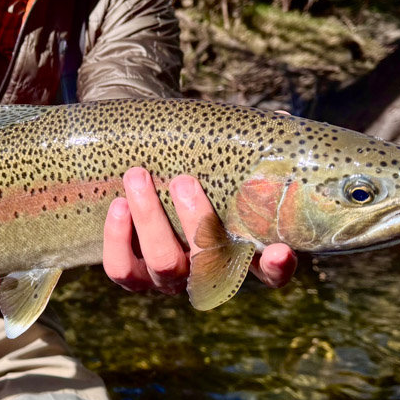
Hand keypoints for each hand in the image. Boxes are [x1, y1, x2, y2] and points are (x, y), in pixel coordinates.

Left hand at [101, 167, 296, 294]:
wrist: (147, 174)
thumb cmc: (198, 169)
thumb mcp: (223, 160)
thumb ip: (249, 148)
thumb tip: (281, 119)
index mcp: (240, 251)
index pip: (270, 273)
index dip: (277, 267)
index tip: (278, 250)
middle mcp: (206, 273)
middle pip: (208, 263)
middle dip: (196, 221)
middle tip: (184, 180)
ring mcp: (169, 280)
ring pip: (164, 264)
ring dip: (150, 219)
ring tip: (137, 176)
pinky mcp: (133, 276)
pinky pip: (122, 269)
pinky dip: (118, 239)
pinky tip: (118, 205)